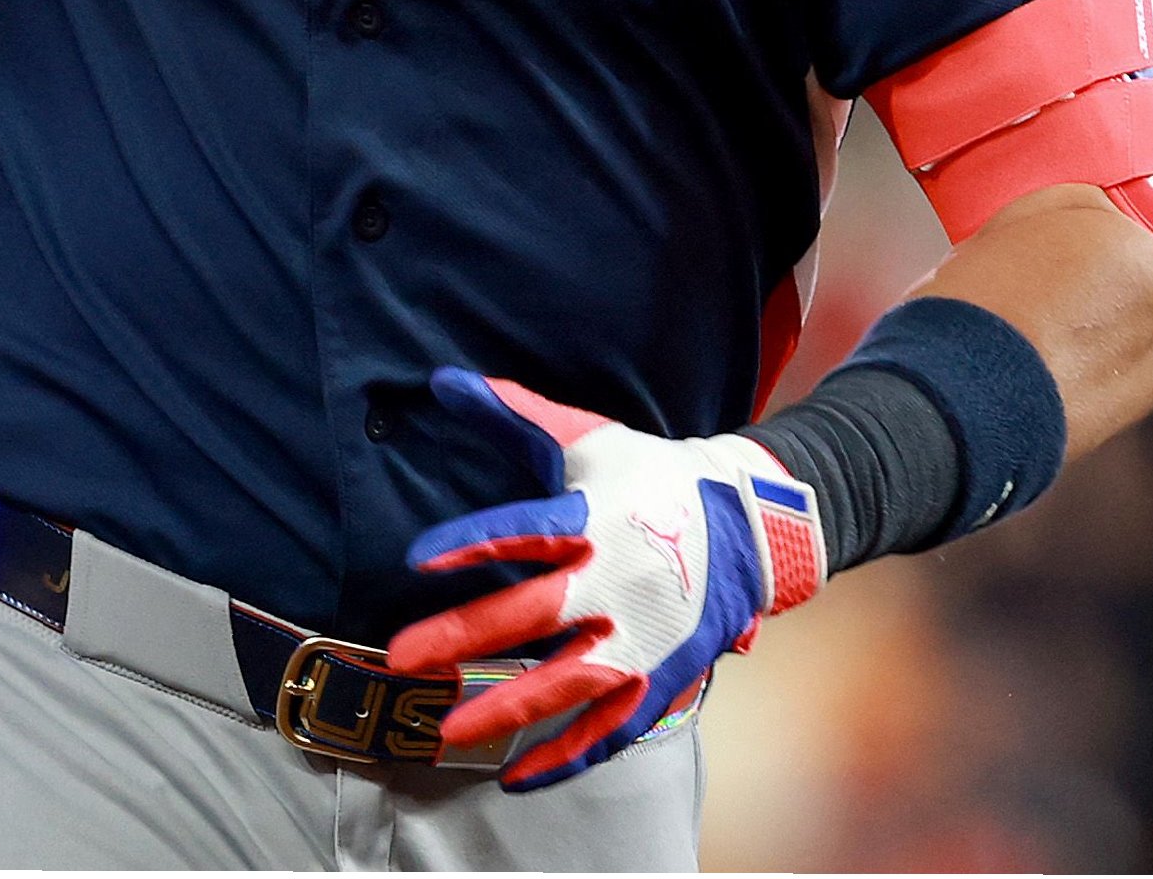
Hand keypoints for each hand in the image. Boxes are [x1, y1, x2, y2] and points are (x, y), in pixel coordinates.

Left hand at [387, 368, 824, 789]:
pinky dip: (567, 755)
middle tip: (402, 657)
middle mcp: (619, 580)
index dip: (474, 541)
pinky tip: (516, 774)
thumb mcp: (586, 436)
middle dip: (467, 636)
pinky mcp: (664, 677)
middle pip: (536, 611)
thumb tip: (442, 379)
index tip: (417, 557)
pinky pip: (612, 727)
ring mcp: (645, 636)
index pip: (528, 527)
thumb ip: (512, 414)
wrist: (750, 521)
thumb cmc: (649, 477)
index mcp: (597, 517)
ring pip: (572, 682)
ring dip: (508, 707)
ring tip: (448, 731)